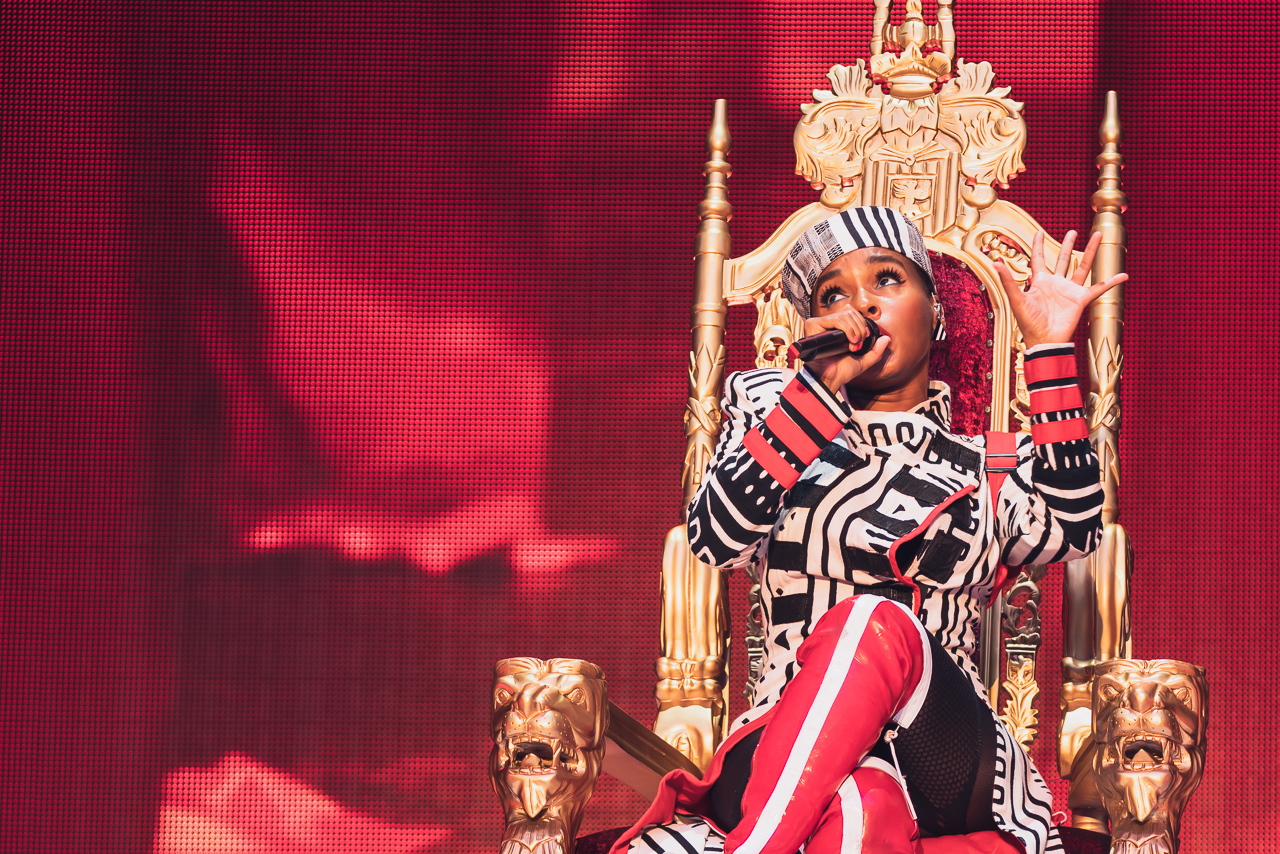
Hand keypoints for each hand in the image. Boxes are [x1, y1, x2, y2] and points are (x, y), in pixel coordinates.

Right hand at [801, 309, 889, 392]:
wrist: (830, 379)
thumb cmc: (840, 372)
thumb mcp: (863, 361)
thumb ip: (876, 350)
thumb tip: (886, 338)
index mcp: (837, 330)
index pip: (852, 314)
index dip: (861, 323)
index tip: (863, 338)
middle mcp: (827, 325)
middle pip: (849, 312)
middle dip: (860, 327)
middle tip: (858, 343)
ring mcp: (820, 325)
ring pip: (844, 315)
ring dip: (854, 330)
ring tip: (853, 345)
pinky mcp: (813, 326)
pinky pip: (835, 319)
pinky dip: (846, 329)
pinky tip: (849, 341)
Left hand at [995, 230, 1127, 348]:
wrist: (1044, 341)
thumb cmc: (1029, 324)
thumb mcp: (1017, 299)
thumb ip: (1008, 280)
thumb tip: (995, 262)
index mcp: (1040, 282)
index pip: (1039, 259)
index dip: (1038, 246)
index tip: (1039, 232)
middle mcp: (1056, 284)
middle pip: (1064, 259)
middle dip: (1069, 245)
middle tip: (1073, 231)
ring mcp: (1070, 291)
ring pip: (1083, 266)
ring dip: (1092, 251)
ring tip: (1099, 235)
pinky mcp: (1081, 300)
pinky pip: (1099, 288)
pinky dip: (1111, 282)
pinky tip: (1123, 275)